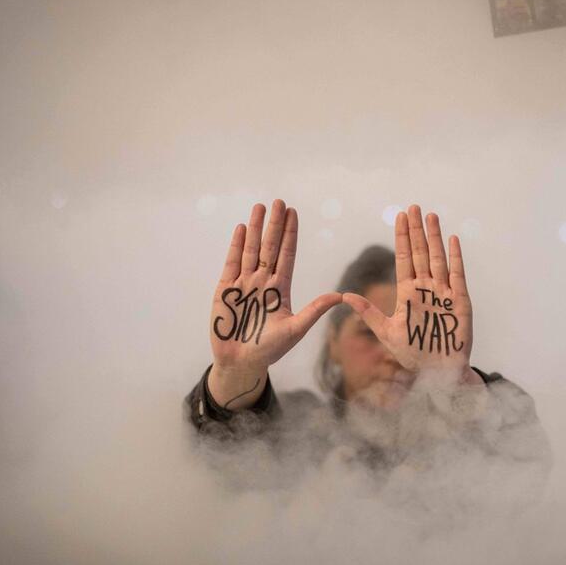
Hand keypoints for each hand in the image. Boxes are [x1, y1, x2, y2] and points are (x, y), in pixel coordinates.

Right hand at [209, 200, 340, 405]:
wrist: (241, 363)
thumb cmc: (269, 349)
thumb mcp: (295, 330)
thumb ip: (314, 311)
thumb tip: (340, 296)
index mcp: (280, 288)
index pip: (287, 255)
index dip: (290, 235)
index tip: (294, 214)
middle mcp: (263, 281)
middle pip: (270, 247)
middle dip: (275, 225)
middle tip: (280, 202)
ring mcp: (244, 283)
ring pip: (251, 250)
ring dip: (257, 229)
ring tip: (261, 207)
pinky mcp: (226, 289)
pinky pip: (232, 263)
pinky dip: (237, 246)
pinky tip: (243, 229)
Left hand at [342, 205, 477, 383]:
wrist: (438, 372)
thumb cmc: (413, 353)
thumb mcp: (386, 332)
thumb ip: (368, 312)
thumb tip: (344, 295)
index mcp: (409, 292)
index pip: (404, 258)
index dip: (402, 237)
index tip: (399, 216)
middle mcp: (426, 287)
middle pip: (420, 252)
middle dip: (416, 230)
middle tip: (413, 206)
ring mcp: (443, 292)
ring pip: (437, 258)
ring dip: (434, 237)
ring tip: (430, 216)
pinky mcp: (459, 300)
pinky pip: (457, 274)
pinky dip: (454, 257)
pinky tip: (451, 239)